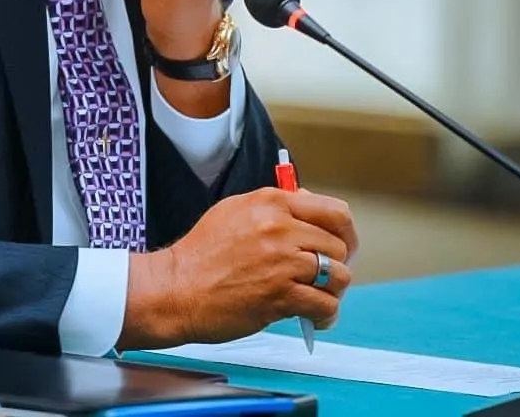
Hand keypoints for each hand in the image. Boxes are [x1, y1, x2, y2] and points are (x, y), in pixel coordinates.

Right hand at [120, 187, 358, 349]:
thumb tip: (310, 208)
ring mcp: (281, 262)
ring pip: (339, 276)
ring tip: (316, 298)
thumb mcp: (234, 212)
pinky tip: (312, 317)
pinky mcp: (281, 295)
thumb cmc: (201, 254)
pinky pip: (326, 305)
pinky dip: (325, 315)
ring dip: (332, 291)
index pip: (334, 212)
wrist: (176, 288)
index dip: (344, 233)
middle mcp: (279, 228)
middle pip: (339, 246)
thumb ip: (273, 209)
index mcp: (270, 203)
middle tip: (322, 278)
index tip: (340, 247)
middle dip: (336, 265)